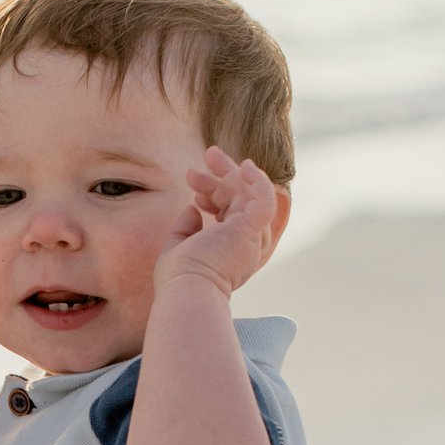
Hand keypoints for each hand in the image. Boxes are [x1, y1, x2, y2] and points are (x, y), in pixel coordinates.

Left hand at [152, 149, 281, 301]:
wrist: (187, 290)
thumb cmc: (180, 279)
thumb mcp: (179, 246)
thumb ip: (186, 228)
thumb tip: (191, 208)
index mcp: (231, 249)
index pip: (232, 212)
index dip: (216, 195)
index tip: (194, 190)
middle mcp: (246, 244)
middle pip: (241, 200)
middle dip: (221, 177)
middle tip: (202, 160)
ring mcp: (252, 237)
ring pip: (249, 194)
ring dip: (230, 171)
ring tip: (210, 153)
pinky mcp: (252, 230)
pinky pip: (265, 198)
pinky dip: (259, 180)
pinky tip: (245, 165)